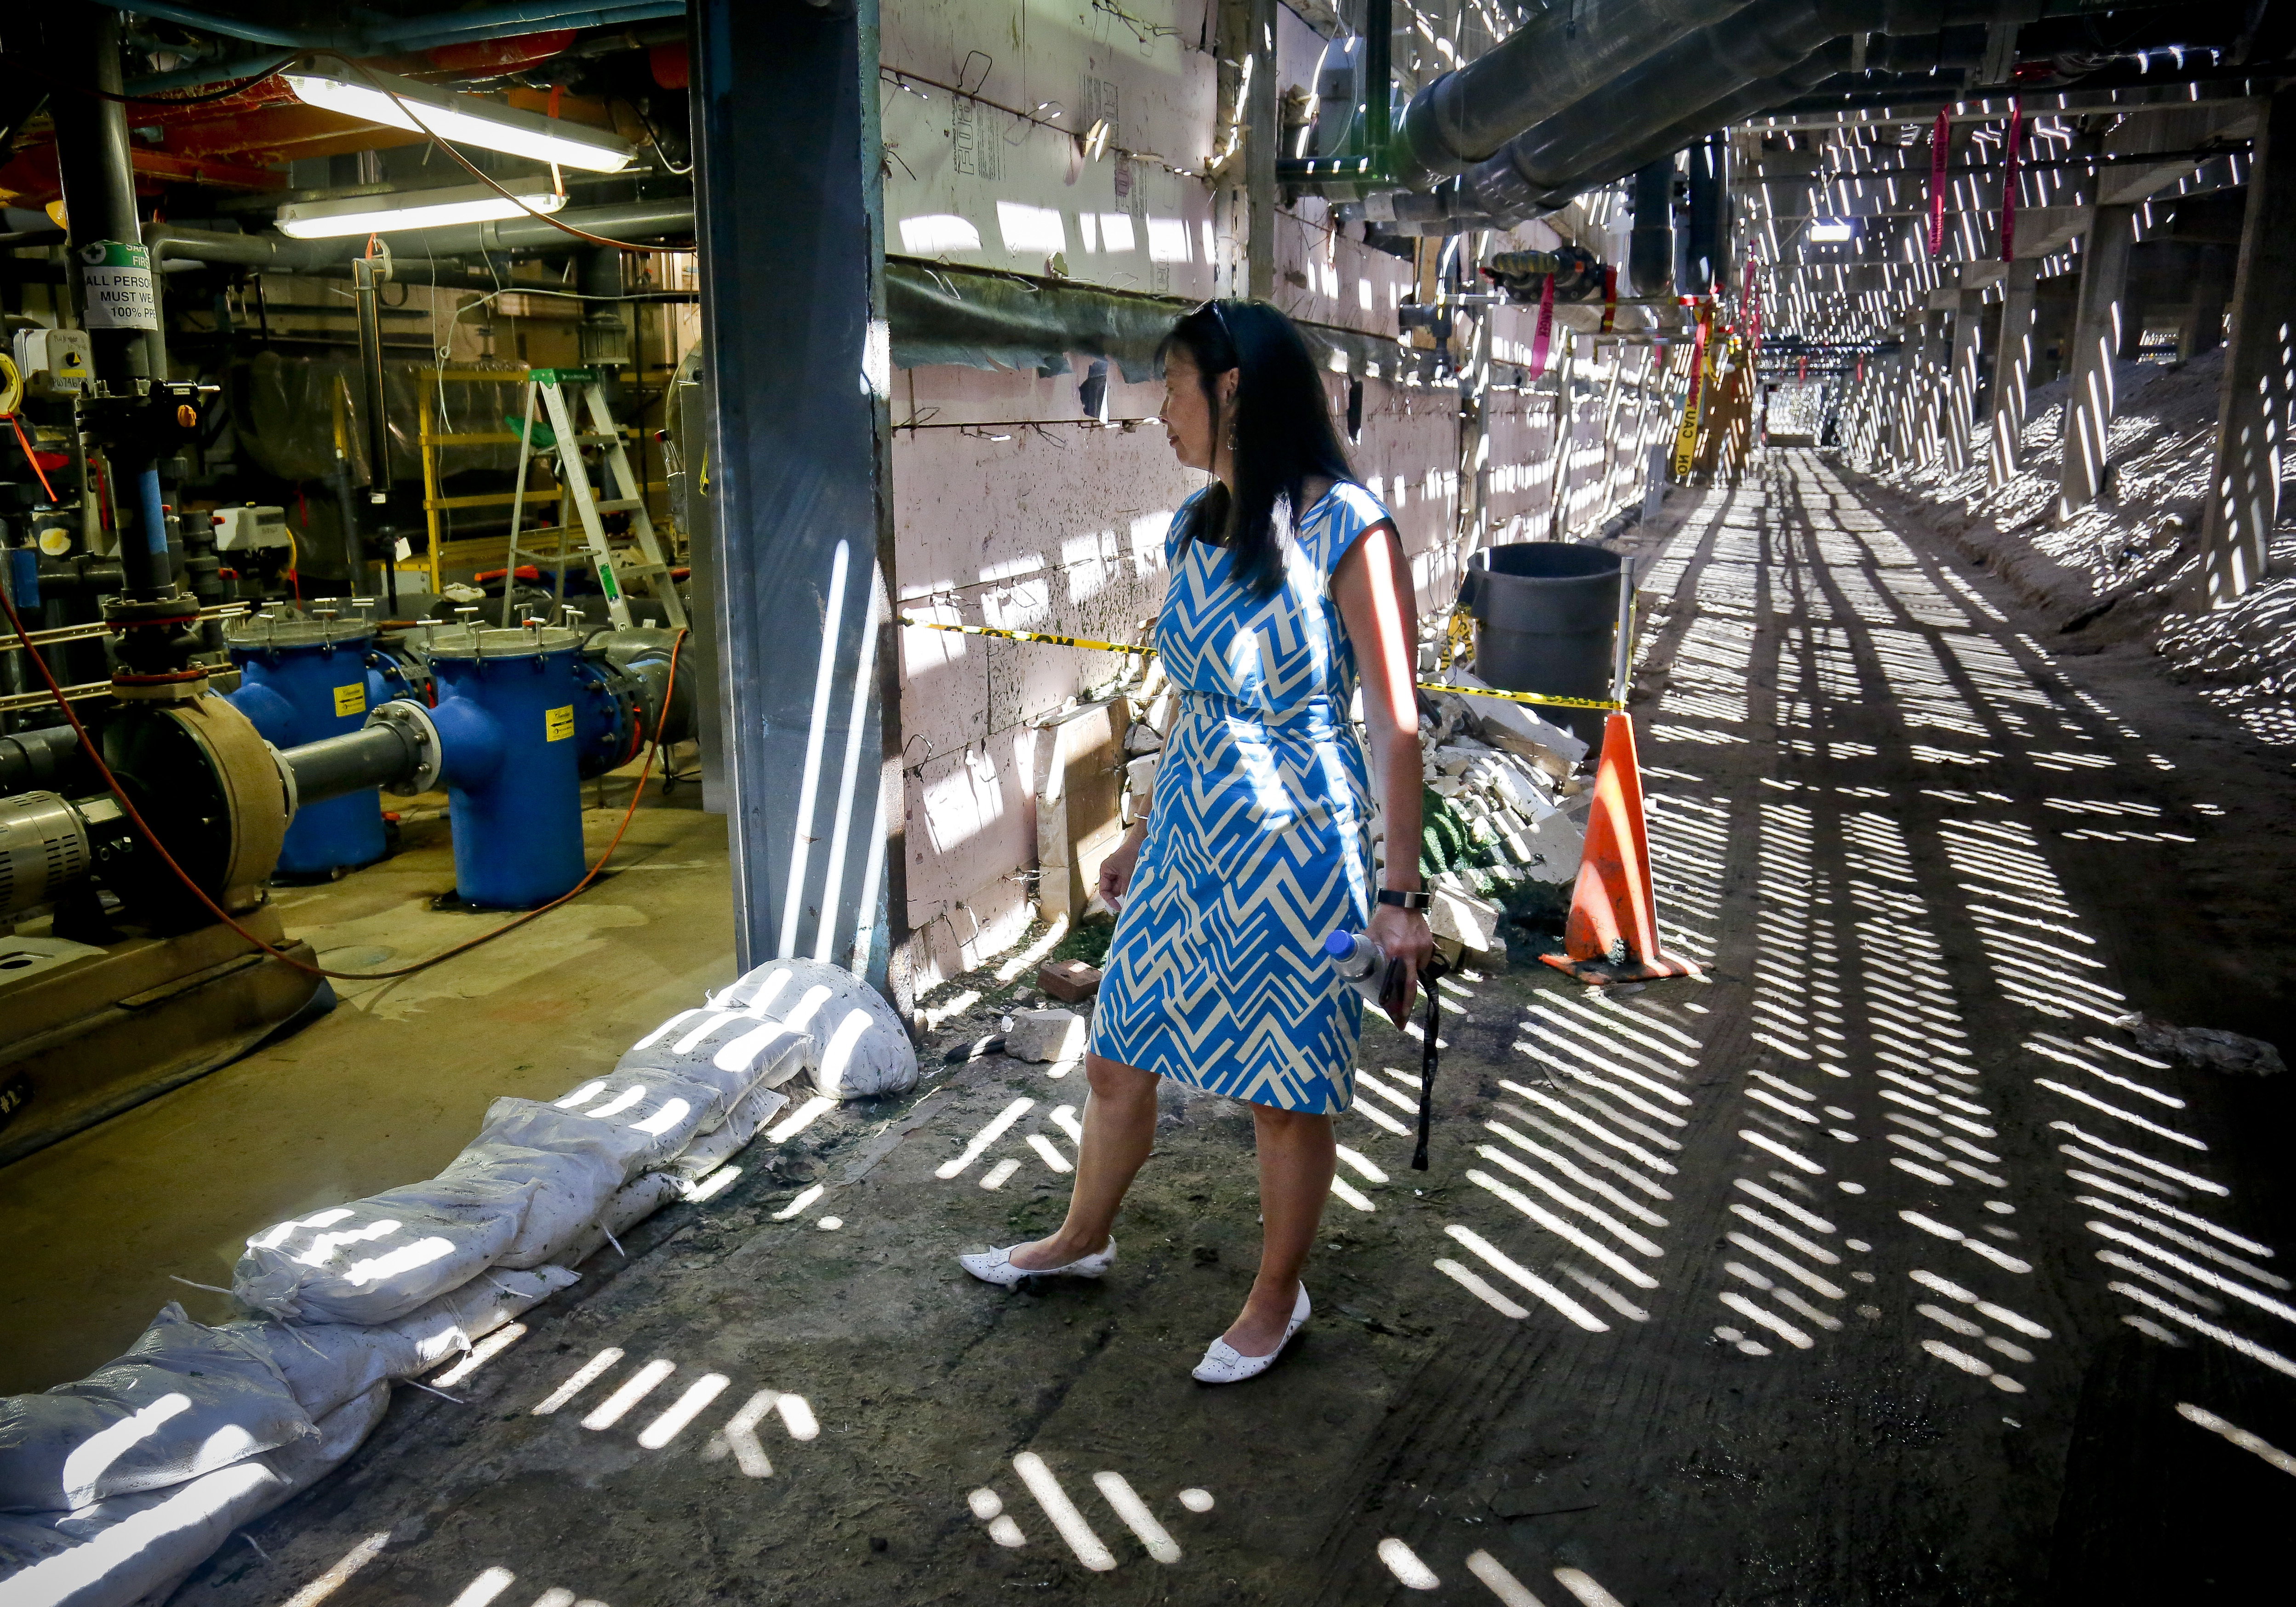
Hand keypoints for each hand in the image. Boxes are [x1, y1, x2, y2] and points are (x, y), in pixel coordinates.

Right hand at [1098, 821, 1147, 910]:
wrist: (1142, 842)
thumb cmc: (1132, 854)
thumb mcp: (1128, 874)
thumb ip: (1126, 889)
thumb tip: (1127, 903)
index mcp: (1105, 870)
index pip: (1104, 891)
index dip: (1110, 900)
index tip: (1119, 908)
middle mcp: (1110, 872)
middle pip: (1113, 890)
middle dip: (1121, 895)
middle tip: (1131, 899)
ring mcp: (1119, 872)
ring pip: (1121, 887)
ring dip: (1128, 890)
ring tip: (1136, 889)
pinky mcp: (1127, 871)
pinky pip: (1128, 883)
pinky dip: (1132, 885)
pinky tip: (1138, 885)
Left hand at [1367, 899, 1434, 1029]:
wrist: (1403, 902)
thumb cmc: (1383, 920)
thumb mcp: (1370, 936)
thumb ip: (1365, 952)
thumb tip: (1354, 969)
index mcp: (1398, 952)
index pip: (1403, 984)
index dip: (1402, 1004)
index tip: (1399, 1018)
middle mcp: (1413, 953)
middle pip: (1413, 986)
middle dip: (1407, 1005)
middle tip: (1402, 1020)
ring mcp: (1423, 950)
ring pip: (1416, 973)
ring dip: (1408, 981)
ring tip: (1400, 986)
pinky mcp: (1429, 946)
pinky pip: (1421, 963)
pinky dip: (1413, 967)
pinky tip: (1406, 964)